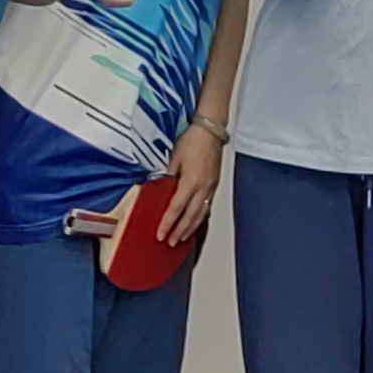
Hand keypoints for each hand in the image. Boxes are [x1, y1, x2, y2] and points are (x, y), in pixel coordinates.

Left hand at [156, 120, 225, 246]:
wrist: (211, 130)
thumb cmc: (193, 140)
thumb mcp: (173, 157)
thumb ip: (167, 176)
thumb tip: (159, 190)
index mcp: (192, 181)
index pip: (177, 208)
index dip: (168, 223)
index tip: (161, 234)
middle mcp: (204, 187)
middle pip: (191, 216)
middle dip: (180, 231)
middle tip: (170, 242)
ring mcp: (211, 186)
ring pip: (201, 213)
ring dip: (190, 228)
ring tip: (181, 238)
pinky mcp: (214, 184)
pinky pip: (207, 206)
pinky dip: (200, 218)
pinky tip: (195, 222)